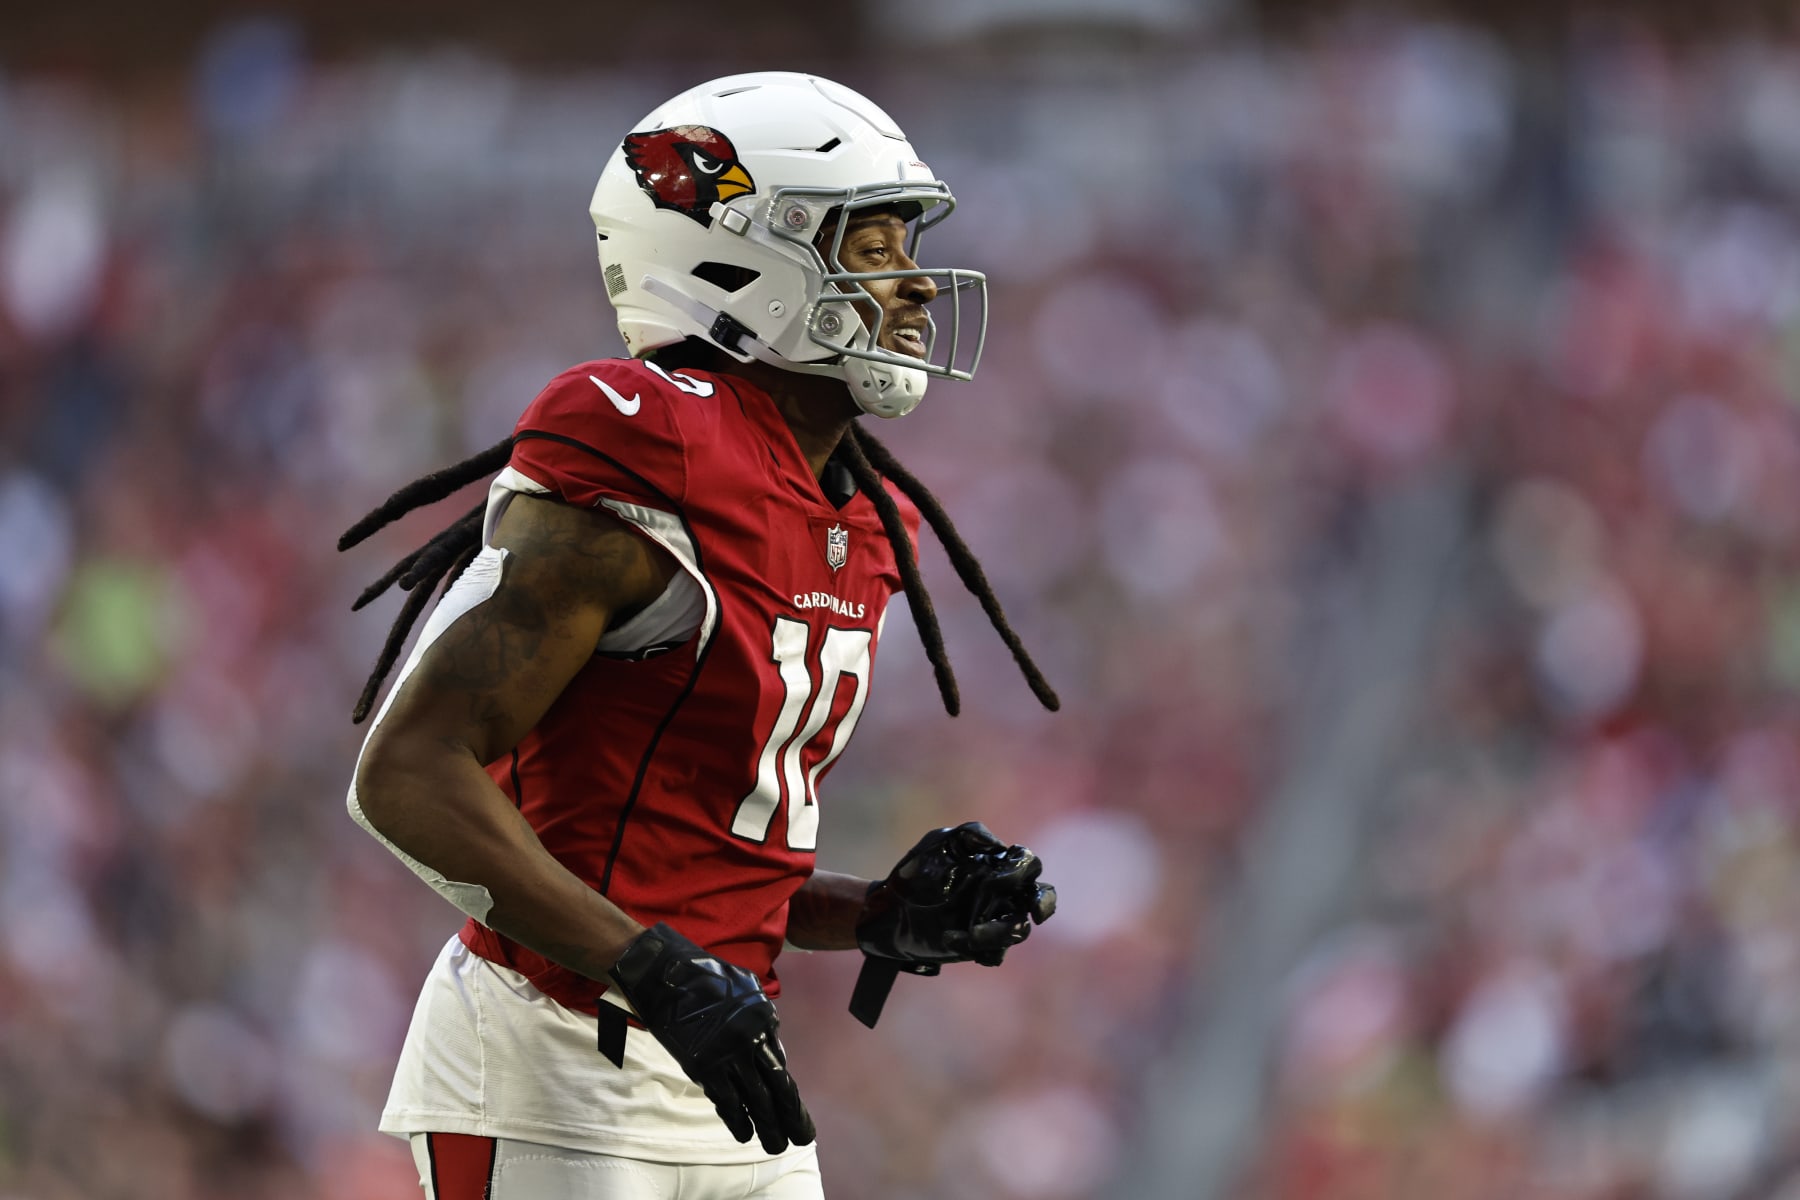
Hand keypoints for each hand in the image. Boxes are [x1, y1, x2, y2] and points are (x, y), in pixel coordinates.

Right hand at [608, 923, 814, 1153]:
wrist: (664, 972)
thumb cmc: (704, 977)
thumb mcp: (745, 989)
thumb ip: (760, 1020)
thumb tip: (771, 1050)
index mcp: (764, 1019)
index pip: (781, 1065)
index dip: (789, 1093)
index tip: (795, 1111)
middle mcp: (751, 1039)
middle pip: (777, 1088)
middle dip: (790, 1116)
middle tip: (801, 1137)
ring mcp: (728, 1054)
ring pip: (754, 1100)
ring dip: (767, 1126)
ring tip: (776, 1145)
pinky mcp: (703, 1065)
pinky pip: (726, 1101)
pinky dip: (736, 1120)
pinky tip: (745, 1134)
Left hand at [850, 822, 1055, 1025]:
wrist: (888, 910)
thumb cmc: (915, 872)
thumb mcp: (938, 844)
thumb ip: (968, 835)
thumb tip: (996, 844)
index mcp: (997, 866)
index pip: (1027, 864)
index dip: (1024, 869)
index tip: (1002, 876)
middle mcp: (1002, 894)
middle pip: (1040, 898)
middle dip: (1043, 905)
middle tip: (1035, 914)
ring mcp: (992, 921)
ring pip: (1017, 930)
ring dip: (997, 933)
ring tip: (969, 934)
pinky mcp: (979, 945)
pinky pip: (995, 954)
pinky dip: (979, 950)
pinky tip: (950, 940)